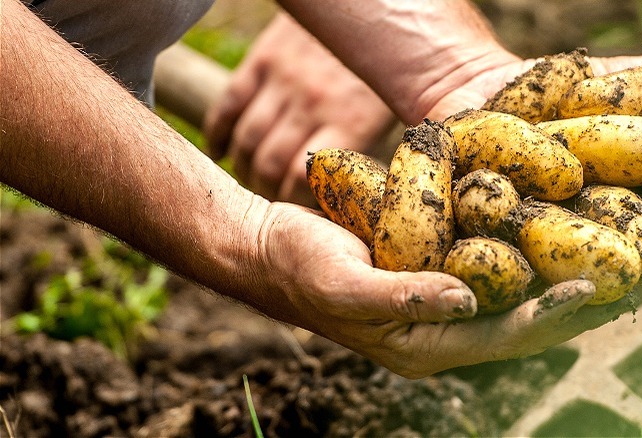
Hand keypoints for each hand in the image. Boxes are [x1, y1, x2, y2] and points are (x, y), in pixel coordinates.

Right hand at [203, 12, 395, 206]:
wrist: (369, 1)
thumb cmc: (389, 63)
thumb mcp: (392, 105)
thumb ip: (373, 143)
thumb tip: (374, 192)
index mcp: (350, 121)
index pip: (305, 181)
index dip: (294, 206)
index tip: (296, 218)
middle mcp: (313, 104)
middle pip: (270, 166)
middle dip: (264, 193)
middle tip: (267, 206)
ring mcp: (285, 81)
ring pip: (247, 140)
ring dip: (242, 168)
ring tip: (248, 183)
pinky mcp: (264, 59)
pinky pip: (229, 103)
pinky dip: (218, 133)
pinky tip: (219, 152)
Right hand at [247, 202, 597, 377]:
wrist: (276, 249)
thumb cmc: (301, 269)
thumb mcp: (342, 284)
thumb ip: (401, 297)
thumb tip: (467, 297)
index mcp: (428, 345)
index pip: (505, 337)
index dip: (550, 314)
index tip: (594, 287)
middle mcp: (450, 326)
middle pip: (534, 316)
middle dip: (590, 297)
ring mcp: (452, 296)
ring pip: (530, 286)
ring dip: (580, 268)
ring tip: (635, 248)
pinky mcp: (449, 264)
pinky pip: (507, 258)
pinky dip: (544, 243)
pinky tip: (576, 220)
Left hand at [418, 46, 641, 340]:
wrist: (468, 90)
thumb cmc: (543, 91)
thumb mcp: (601, 84)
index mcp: (623, 200)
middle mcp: (587, 232)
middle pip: (635, 256)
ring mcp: (541, 247)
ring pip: (580, 274)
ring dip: (613, 281)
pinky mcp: (493, 250)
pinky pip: (513, 268)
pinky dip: (534, 277)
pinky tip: (560, 287)